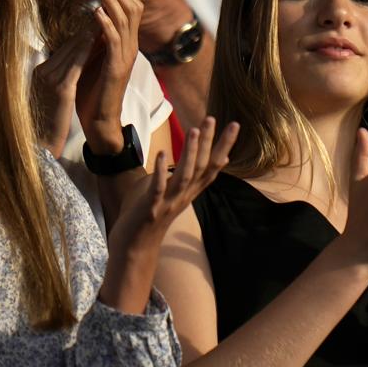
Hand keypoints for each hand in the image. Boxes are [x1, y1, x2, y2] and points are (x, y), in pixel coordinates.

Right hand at [33, 30, 94, 157]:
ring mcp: (50, 79)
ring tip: (104, 18)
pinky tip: (98, 37)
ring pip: (73, 50)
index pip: (64, 49)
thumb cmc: (47, 121)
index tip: (96, 21)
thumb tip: (74, 63)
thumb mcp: (50, 94)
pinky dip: (87, 48)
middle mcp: (43, 71)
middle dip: (87, 28)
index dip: (82, 35)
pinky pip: (76, 63)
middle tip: (104, 12)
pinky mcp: (61, 89)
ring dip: (89, 32)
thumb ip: (59, 77)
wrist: (41, 143)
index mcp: (40, 72)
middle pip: (68, 45)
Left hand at [75, 0, 142, 154]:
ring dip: (111, 0)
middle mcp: (131, 46)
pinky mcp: (117, 68)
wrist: (99, 120)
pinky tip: (95, 12)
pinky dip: (105, 24)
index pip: (132, 7)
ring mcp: (126, 57)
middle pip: (133, 8)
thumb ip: (97, 38)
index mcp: (127, 42)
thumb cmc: (94, 90)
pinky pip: (114, 40)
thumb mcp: (95, 57)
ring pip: (125, 20)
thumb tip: (92, 14)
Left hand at [99, 118, 239, 312]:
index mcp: (189, 191)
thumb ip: (176, 175)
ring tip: (194, 130)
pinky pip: (158, 188)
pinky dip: (161, 171)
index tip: (234, 124)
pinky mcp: (150, 208)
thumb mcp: (165, 191)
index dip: (224, 146)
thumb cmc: (147, 216)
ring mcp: (168, 202)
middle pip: (202, 167)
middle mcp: (183, 196)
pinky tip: (163, 152)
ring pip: (185, 176)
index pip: (212, 165)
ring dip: (190, 153)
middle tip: (214, 118)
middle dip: (209, 142)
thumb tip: (186, 158)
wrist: (133, 248)